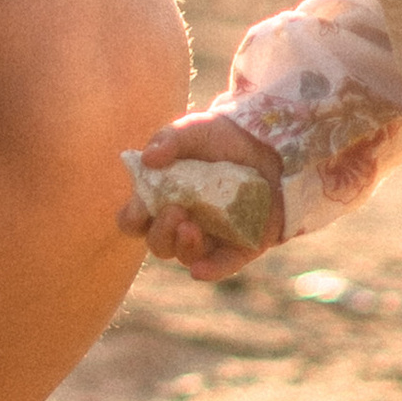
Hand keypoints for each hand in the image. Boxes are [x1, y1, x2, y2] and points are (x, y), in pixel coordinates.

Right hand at [123, 113, 286, 282]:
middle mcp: (182, 222)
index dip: (133, 218)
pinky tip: (200, 270)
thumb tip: (148, 158)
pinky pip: (222, 265)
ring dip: (183, 247)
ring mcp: (211, 236)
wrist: (268, 143)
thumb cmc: (221, 138)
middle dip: (161, 232)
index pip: (135, 220)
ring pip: (186, 256)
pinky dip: (210, 270)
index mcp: (162, 198)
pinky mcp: (240, 245)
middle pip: (158, 243)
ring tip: (191, 227)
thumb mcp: (194, 129)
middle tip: (176, 211)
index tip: (140, 210)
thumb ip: (169, 138)